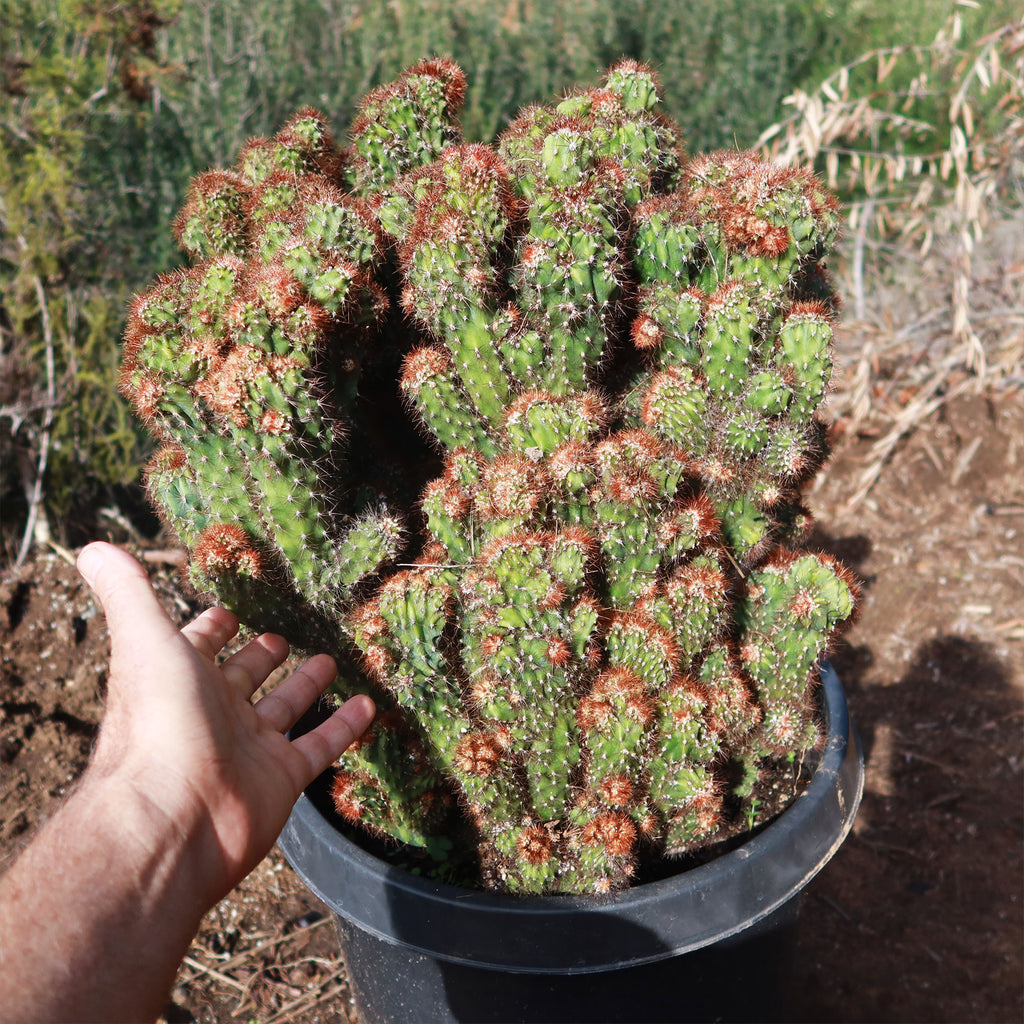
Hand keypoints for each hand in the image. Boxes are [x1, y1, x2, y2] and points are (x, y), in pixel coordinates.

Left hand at [77, 541, 373, 904]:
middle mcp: (213, 711)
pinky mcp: (282, 777)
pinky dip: (344, 726)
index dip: (214, 624)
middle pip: (244, 675)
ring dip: (306, 683)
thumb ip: (129, 593)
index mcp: (179, 678)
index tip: (236, 603)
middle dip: (263, 653)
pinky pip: (319, 746)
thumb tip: (91, 548)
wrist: (173, 820)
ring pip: (284, 707)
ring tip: (332, 658)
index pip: (198, 643)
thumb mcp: (145, 641)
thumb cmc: (159, 723)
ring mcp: (249, 746)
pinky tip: (369, 704)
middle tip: (287, 631)